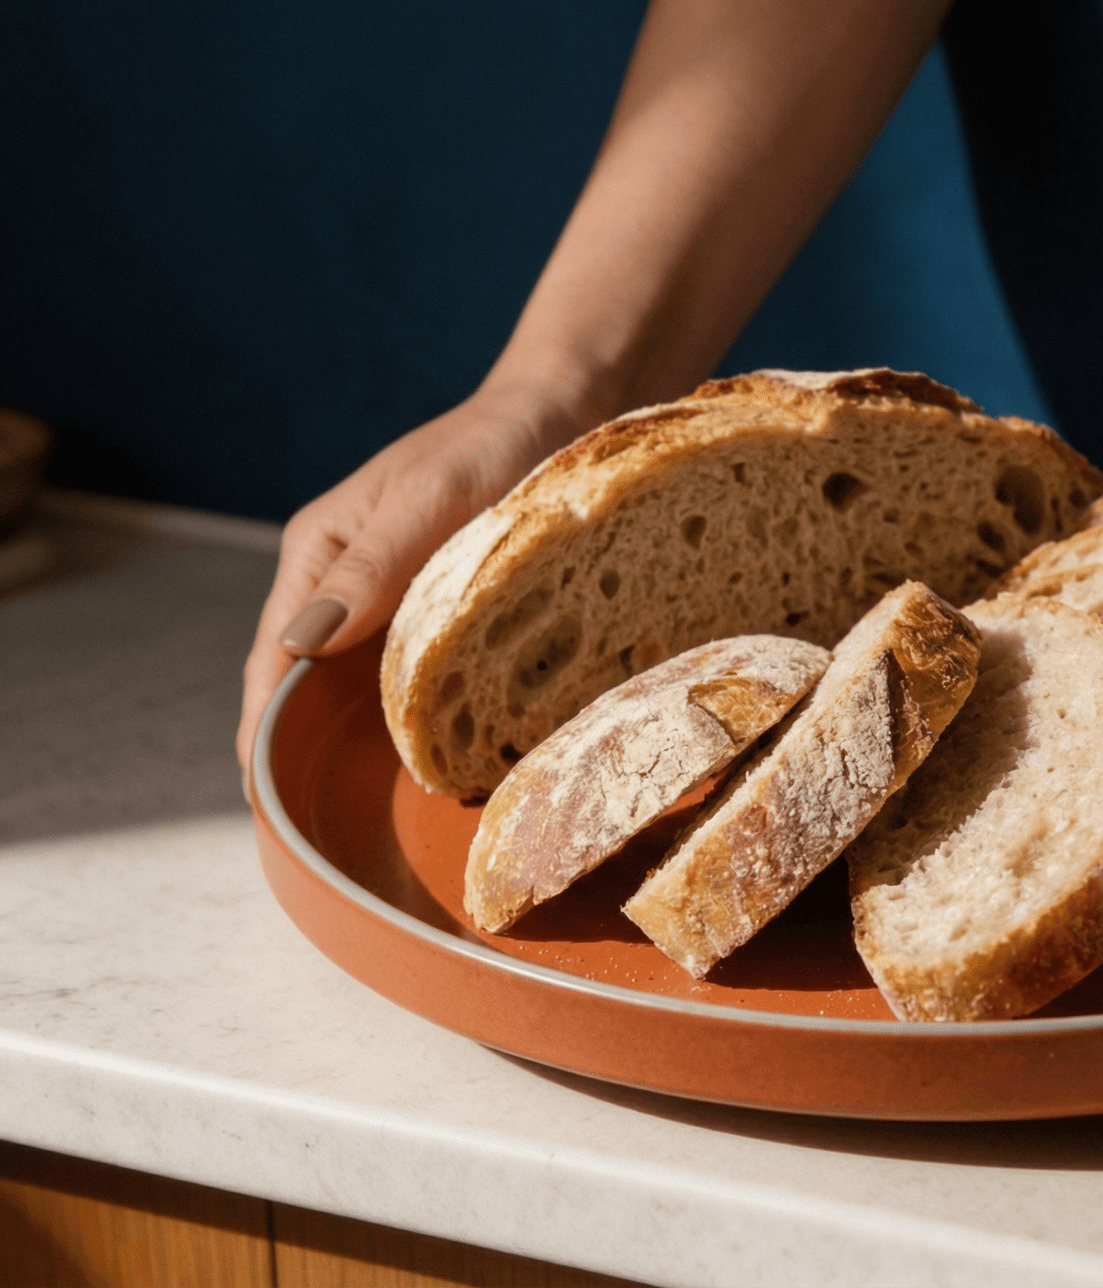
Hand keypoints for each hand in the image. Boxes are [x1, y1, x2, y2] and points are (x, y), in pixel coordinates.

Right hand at [236, 387, 582, 796]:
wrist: (567, 410)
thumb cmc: (493, 441)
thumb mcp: (428, 498)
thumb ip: (369, 567)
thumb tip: (300, 646)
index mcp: (321, 554)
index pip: (274, 659)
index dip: (265, 729)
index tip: (269, 795)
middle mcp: (351, 586)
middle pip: (310, 685)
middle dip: (309, 750)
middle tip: (322, 827)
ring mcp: (399, 604)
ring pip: (367, 689)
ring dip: (369, 743)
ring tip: (379, 814)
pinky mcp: (450, 615)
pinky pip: (424, 678)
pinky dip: (426, 719)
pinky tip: (447, 764)